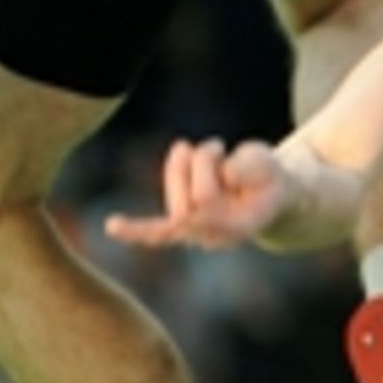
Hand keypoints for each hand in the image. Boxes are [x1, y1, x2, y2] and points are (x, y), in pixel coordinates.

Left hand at [105, 138, 291, 250]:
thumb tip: (224, 172)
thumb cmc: (268, 176)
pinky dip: (136, 229)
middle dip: (197, 164)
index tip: (221, 148)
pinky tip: (114, 227)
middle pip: (186, 202)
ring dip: (181, 167)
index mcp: (239, 226)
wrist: (269, 195)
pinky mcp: (180, 227)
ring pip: (171, 200)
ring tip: (202, 153)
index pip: (205, 203)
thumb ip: (250, 166)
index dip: (204, 171)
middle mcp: (213, 237)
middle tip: (218, 145)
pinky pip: (156, 231)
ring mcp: (195, 235)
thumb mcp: (267, 162)